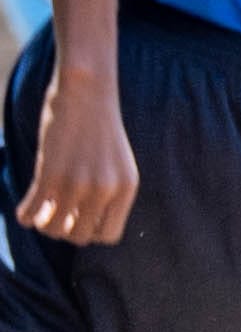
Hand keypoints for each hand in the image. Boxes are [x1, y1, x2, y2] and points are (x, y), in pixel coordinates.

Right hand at [10, 65, 137, 247]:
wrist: (87, 95)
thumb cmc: (100, 129)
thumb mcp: (118, 165)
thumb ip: (109, 193)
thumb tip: (84, 224)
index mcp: (125, 190)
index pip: (108, 235)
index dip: (90, 232)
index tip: (78, 219)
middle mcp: (105, 190)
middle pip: (79, 236)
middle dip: (64, 230)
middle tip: (54, 216)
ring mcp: (77, 184)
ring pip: (53, 228)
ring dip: (43, 224)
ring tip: (40, 212)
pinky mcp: (50, 174)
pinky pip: (31, 211)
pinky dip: (25, 215)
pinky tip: (25, 209)